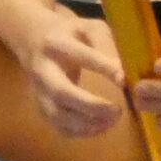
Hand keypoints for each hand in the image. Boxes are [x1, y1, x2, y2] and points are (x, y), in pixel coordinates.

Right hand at [21, 6, 128, 135]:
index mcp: (57, 44)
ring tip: (112, 120)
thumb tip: (126, 73)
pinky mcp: (41, 107)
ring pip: (56, 115)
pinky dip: (80, 132)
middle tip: (117, 111)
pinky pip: (58, 127)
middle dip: (90, 105)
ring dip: (86, 124)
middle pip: (60, 92)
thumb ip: (107, 45)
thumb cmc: (71, 34)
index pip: (81, 56)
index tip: (124, 80)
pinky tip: (100, 126)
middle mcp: (43, 70)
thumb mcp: (89, 28)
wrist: (34, 40)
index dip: (104, 68)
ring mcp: (39, 92)